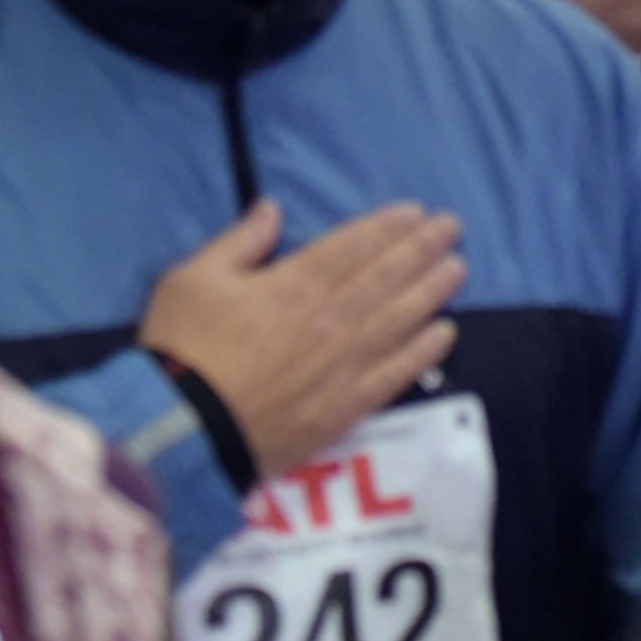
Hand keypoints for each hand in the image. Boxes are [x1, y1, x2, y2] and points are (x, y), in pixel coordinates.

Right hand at [140, 199, 464, 478]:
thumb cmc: (182, 348)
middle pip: (387, 277)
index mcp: (295, 283)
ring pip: (400, 319)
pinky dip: (424, 351)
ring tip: (458, 268)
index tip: (416, 212)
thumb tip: (272, 208)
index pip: (354, 247)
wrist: (182, 432)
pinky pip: (396, 374)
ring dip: (432, 291)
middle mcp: (331, 319)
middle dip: (422, 248)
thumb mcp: (193, 278)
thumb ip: (240, 241)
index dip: (388, 227)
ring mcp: (344, 366)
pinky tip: (446, 333)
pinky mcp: (346, 408)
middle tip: (451, 227)